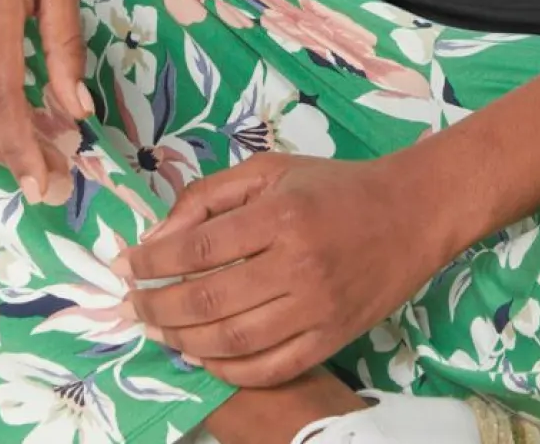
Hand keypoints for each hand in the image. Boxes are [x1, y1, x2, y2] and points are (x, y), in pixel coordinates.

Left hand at [107, 152, 444, 387]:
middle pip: (208, 299)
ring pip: (232, 341)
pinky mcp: (331, 339)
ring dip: (184, 340)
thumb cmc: (334, 186)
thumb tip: (159, 237)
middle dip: (158, 307)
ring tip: (162, 331)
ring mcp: (316, 308)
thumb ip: (211, 196)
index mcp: (280, 214)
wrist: (410, 214)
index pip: (198, 247)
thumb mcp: (272, 170)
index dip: (153, 262)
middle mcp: (297, 263)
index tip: (129, 265)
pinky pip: (268, 368)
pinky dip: (227, 370)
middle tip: (135, 306)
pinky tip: (204, 356)